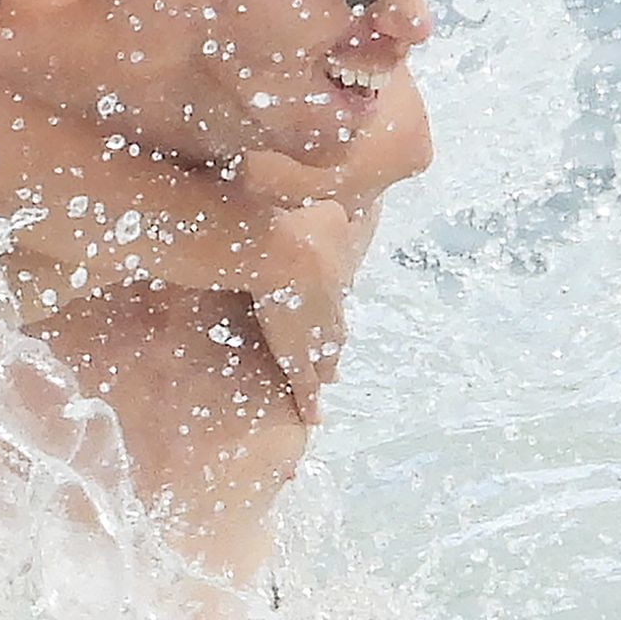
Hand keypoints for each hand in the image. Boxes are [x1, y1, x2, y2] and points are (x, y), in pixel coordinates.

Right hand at [250, 199, 352, 424]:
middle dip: (333, 344)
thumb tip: (336, 202)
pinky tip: (314, 418)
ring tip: (329, 380)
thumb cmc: (296, 226)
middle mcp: (327, 306)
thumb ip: (328, 211)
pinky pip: (303, 383)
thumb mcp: (321, 212)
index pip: (331, 297)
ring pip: (321, 358)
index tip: (333, 320)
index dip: (332, 310)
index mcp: (329, 273)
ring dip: (325, 370)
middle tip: (336, 359)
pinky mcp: (296, 352)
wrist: (283, 252)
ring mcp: (314, 332)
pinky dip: (309, 401)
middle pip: (332, 330)